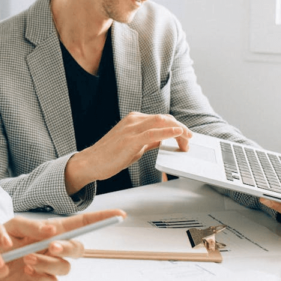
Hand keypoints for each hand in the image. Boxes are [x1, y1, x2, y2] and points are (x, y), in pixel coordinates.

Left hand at [0, 209, 126, 280]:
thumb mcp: (13, 225)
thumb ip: (32, 227)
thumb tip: (53, 231)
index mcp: (53, 230)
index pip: (82, 223)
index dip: (101, 219)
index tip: (120, 214)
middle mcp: (55, 247)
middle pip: (78, 248)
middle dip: (68, 248)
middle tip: (51, 247)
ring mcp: (49, 265)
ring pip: (65, 268)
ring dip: (48, 263)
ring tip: (27, 258)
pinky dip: (42, 277)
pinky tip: (28, 270)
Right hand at [65, 112, 191, 193]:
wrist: (90, 163)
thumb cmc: (109, 156)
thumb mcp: (133, 146)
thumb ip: (148, 140)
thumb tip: (163, 140)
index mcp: (134, 120)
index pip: (161, 119)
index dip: (177, 126)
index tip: (186, 136)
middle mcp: (133, 120)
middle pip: (164, 118)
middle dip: (180, 128)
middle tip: (190, 140)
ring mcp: (131, 128)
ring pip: (161, 122)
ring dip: (178, 130)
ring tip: (187, 139)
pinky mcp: (129, 140)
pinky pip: (153, 133)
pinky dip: (167, 132)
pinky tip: (177, 133)